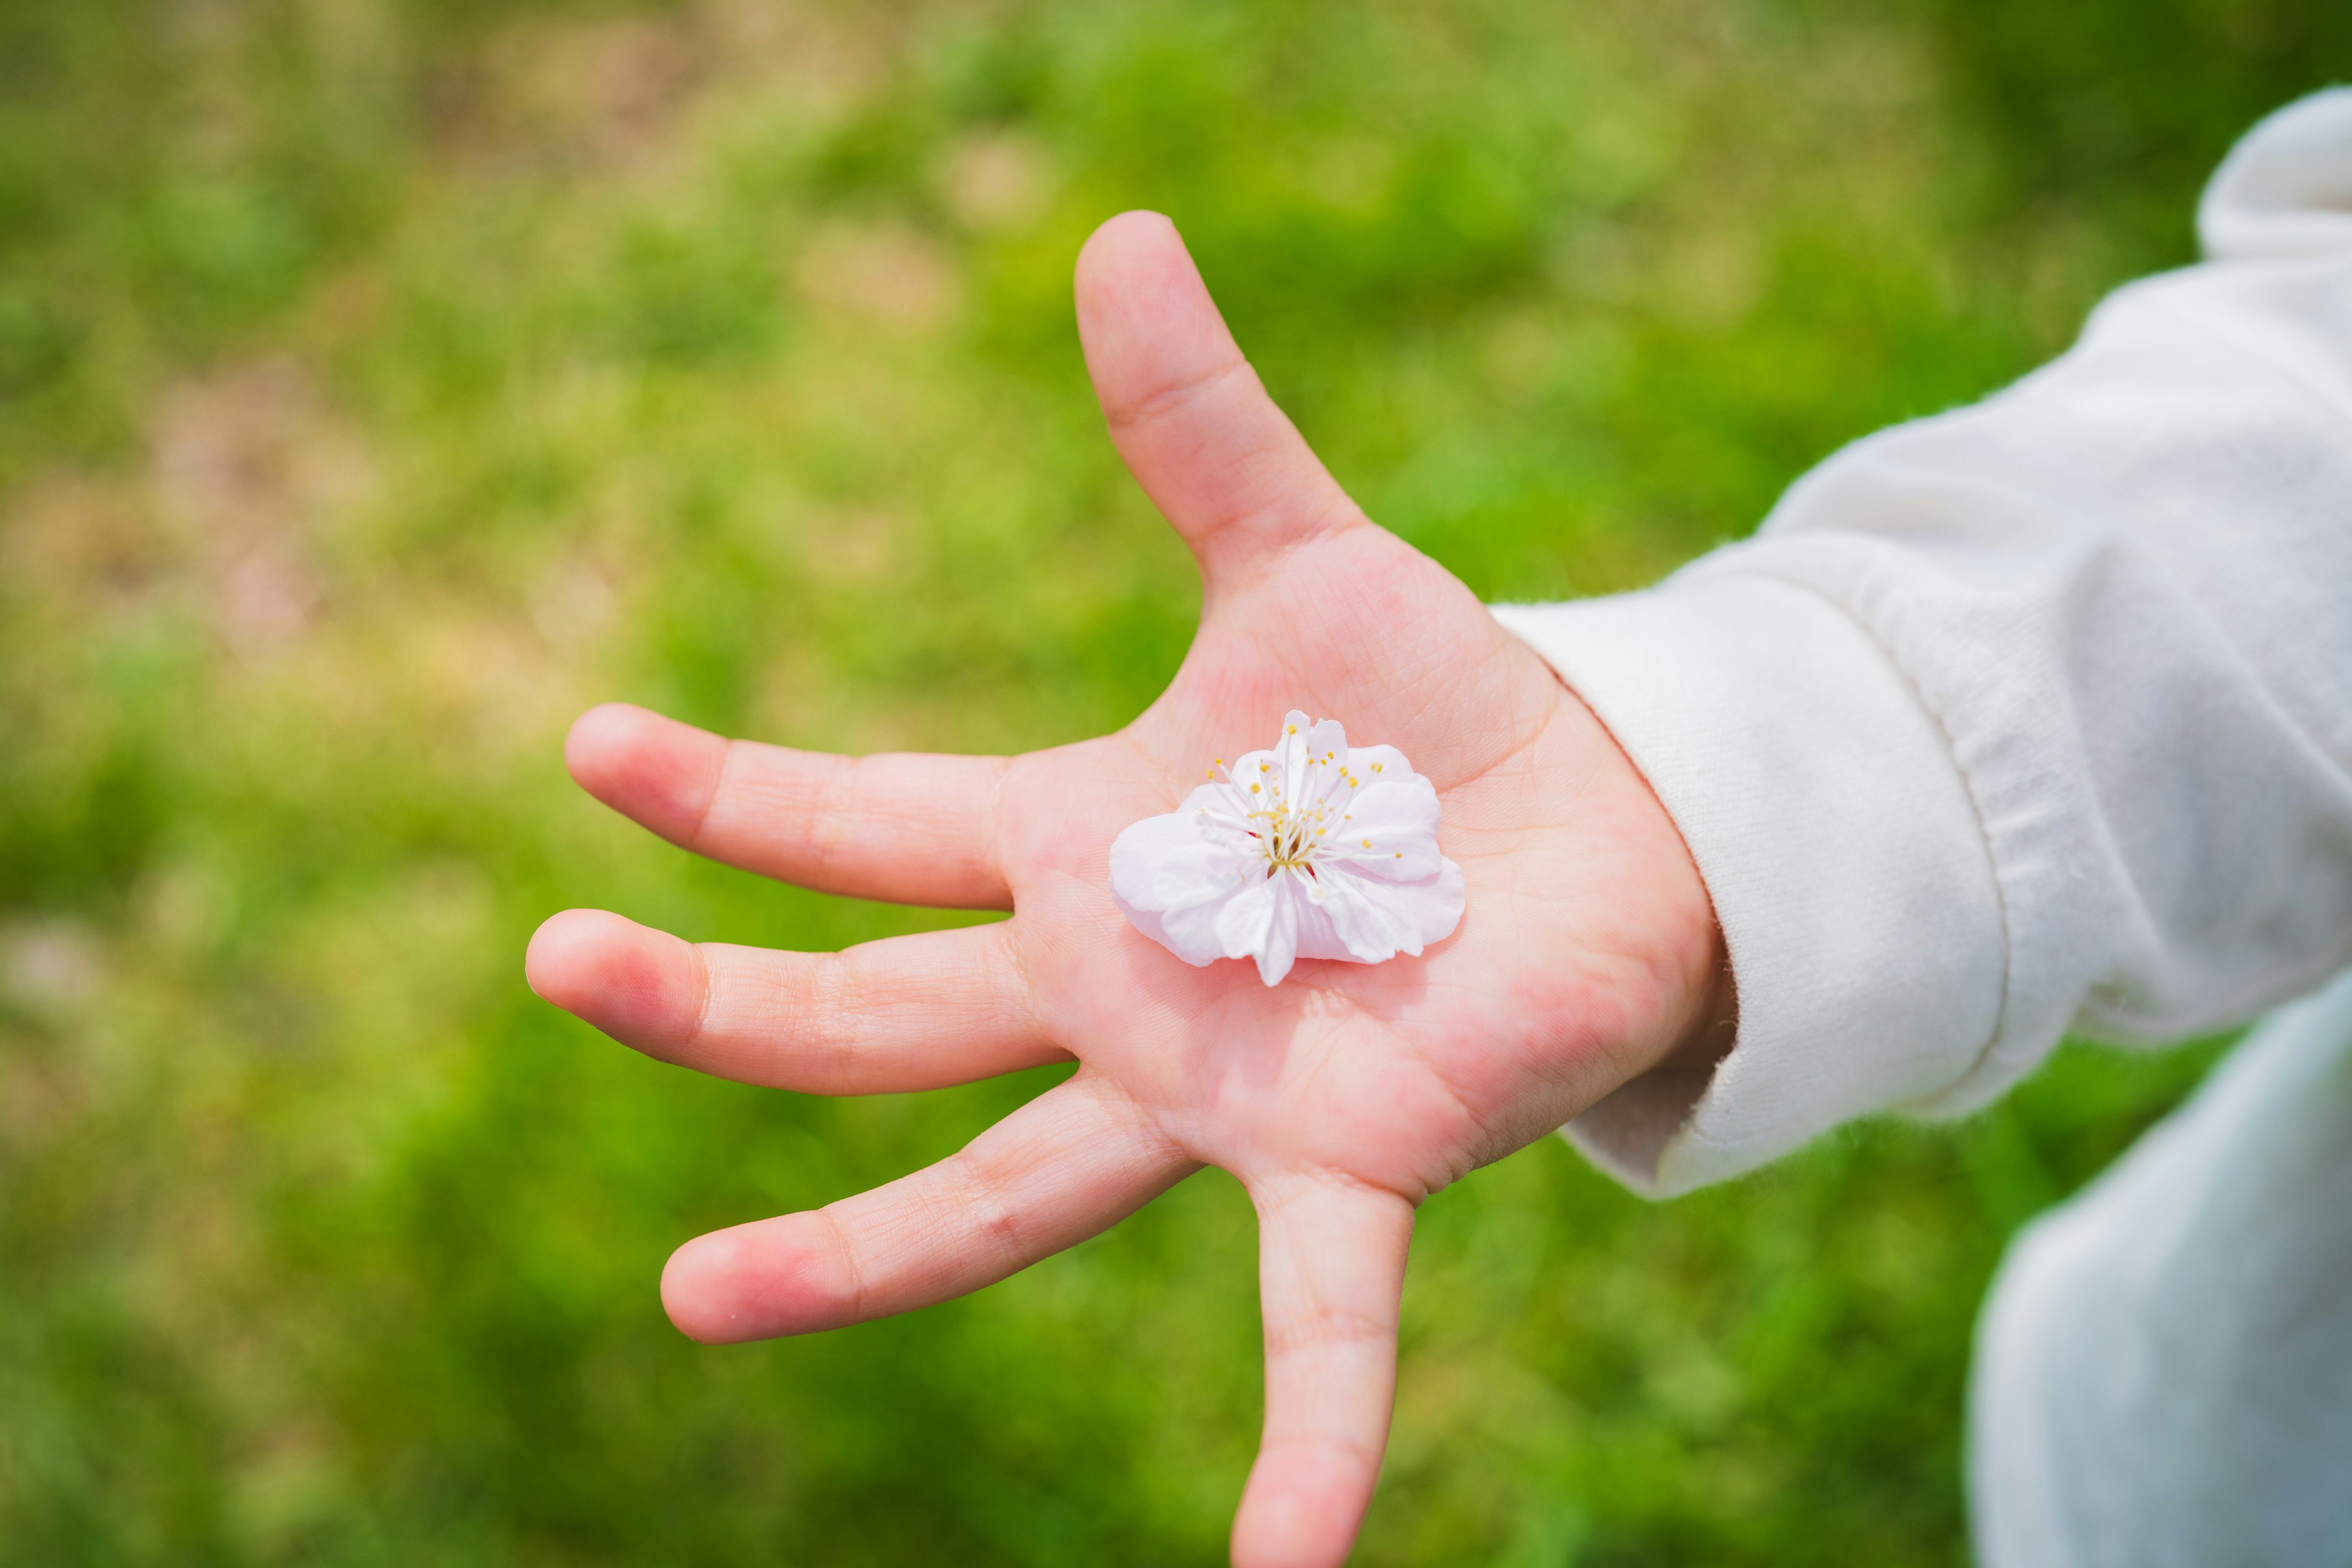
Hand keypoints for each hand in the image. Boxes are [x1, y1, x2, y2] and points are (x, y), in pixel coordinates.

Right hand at [526, 212, 1726, 1567]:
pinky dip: (1306, 1458)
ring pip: (1012, 1194)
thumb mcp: (1307, 555)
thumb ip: (1204, 425)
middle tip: (550, 963)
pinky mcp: (1357, 1163)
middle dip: (716, 1000)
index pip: (867, 827)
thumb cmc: (1430, 711)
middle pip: (880, 1016)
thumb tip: (1117, 230)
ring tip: (701, 1302)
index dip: (729, 793)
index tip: (592, 749)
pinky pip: (1322, 1330)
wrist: (1601, 822)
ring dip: (861, 1254)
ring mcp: (1216, 1096)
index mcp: (1080, 846)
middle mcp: (1114, 992)